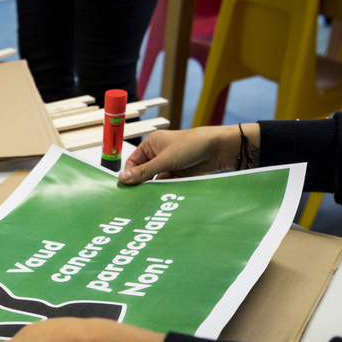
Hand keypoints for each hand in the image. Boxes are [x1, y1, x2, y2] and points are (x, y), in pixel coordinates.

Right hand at [119, 125, 257, 184]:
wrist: (218, 149)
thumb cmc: (192, 145)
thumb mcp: (164, 160)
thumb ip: (143, 172)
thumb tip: (122, 179)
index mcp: (151, 144)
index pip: (133, 162)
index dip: (130, 174)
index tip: (128, 188)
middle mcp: (158, 154)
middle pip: (144, 173)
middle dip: (143, 183)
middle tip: (137, 197)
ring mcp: (169, 164)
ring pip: (155, 180)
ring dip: (155, 187)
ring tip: (152, 197)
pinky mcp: (179, 173)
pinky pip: (167, 184)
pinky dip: (166, 189)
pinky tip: (164, 195)